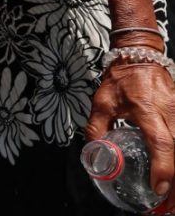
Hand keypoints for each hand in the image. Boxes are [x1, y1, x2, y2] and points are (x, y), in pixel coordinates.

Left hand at [87, 61, 174, 209]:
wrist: (140, 59)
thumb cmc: (121, 80)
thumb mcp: (101, 102)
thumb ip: (96, 128)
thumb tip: (93, 152)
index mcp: (147, 110)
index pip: (161, 143)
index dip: (163, 167)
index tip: (158, 187)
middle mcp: (169, 114)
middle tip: (167, 206)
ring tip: (171, 200)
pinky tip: (174, 179)